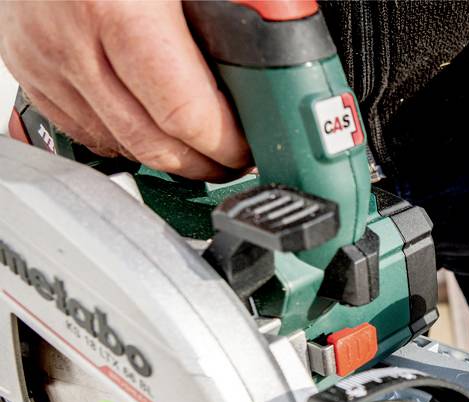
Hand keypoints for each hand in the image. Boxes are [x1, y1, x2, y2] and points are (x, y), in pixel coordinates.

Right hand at [0, 0, 249, 178]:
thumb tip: (281, 18)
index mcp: (123, 12)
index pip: (187, 114)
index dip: (228, 143)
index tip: (255, 146)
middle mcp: (75, 41)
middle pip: (154, 142)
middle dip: (204, 160)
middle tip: (236, 156)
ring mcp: (46, 57)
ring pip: (117, 143)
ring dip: (166, 156)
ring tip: (201, 146)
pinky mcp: (27, 63)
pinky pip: (80, 126)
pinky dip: (122, 137)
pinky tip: (151, 127)